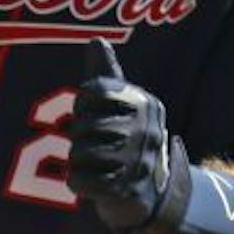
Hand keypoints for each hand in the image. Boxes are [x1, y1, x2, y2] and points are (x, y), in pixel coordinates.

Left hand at [65, 39, 187, 233]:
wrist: (155, 193)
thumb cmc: (129, 140)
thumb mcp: (122, 105)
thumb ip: (106, 74)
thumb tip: (95, 40)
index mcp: (146, 103)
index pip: (94, 90)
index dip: (84, 104)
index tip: (94, 115)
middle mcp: (147, 130)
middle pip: (83, 125)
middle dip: (80, 137)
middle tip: (97, 146)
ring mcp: (139, 162)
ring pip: (78, 154)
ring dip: (78, 161)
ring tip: (96, 163)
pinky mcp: (127, 191)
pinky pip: (78, 181)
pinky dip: (78, 183)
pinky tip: (93, 182)